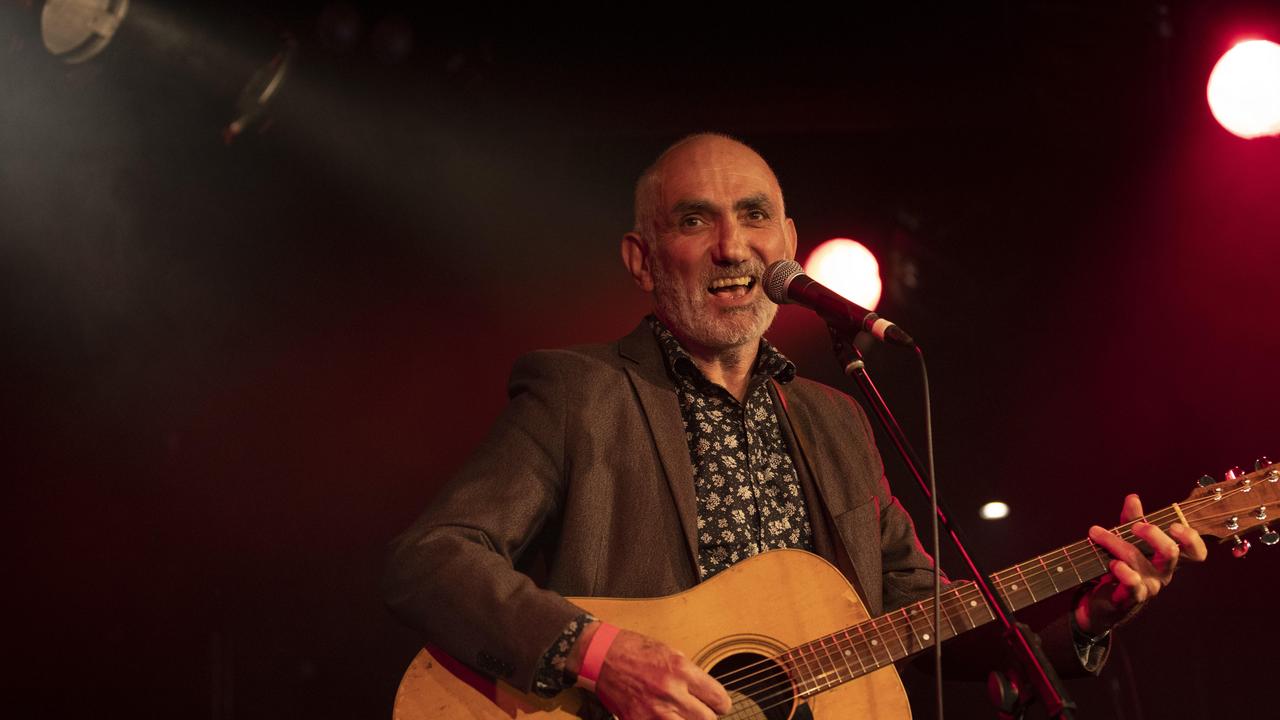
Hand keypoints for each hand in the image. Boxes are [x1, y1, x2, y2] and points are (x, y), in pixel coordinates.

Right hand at [571, 623, 731, 719]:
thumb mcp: (670, 653)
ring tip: (684, 715)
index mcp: (681, 670)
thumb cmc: (635, 650)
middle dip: (708, 716)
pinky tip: (666, 716)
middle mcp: (670, 692)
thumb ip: (690, 675)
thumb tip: (706, 693)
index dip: (722, 703)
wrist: (602, 657)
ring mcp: (654, 711)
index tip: (720, 705)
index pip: (718, 698)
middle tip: (702, 711)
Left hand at [1076, 493, 1206, 634]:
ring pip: (1138, 560)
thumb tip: (1133, 497)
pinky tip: (1112, 563)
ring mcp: (1149, 586)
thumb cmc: (1121, 565)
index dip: (1192, 539)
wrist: (1102, 598)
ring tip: (1096, 533)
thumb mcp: (1126, 539)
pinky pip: (1132, 583)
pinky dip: (1122, 570)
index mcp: (1167, 559)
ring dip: (1115, 542)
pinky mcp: (1131, 597)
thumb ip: (1131, 519)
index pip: (1196, 554)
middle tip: (1134, 525)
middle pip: (1170, 552)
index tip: (1173, 525)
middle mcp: (1163, 573)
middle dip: (1152, 533)